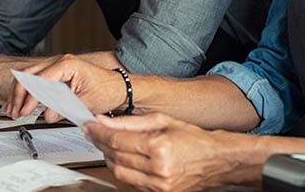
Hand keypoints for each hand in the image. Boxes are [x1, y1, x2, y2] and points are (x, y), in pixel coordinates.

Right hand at [4, 54, 124, 120]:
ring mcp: (58, 66)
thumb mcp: (86, 102)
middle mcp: (61, 62)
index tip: (25, 112)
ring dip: (19, 93)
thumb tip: (47, 114)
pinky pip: (36, 80)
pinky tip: (19, 103)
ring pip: (29, 76)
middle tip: (15, 112)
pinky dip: (26, 91)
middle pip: (29, 75)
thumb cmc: (107, 90)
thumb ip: (64, 108)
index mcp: (67, 64)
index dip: (30, 98)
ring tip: (13, 110)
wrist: (119, 87)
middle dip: (18, 94)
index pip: (40, 80)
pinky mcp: (58, 74)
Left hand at [83, 113, 249, 191]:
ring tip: (107, 144)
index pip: (118, 140)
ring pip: (120, 173)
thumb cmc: (193, 137)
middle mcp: (158, 169)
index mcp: (159, 147)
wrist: (214, 160)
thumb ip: (131, 121)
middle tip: (93, 132)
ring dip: (109, 158)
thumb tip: (106, 120)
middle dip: (100, 144)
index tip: (89, 125)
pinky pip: (131, 183)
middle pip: (115, 157)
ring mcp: (158, 186)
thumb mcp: (163, 120)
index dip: (99, 132)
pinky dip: (123, 170)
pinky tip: (123, 158)